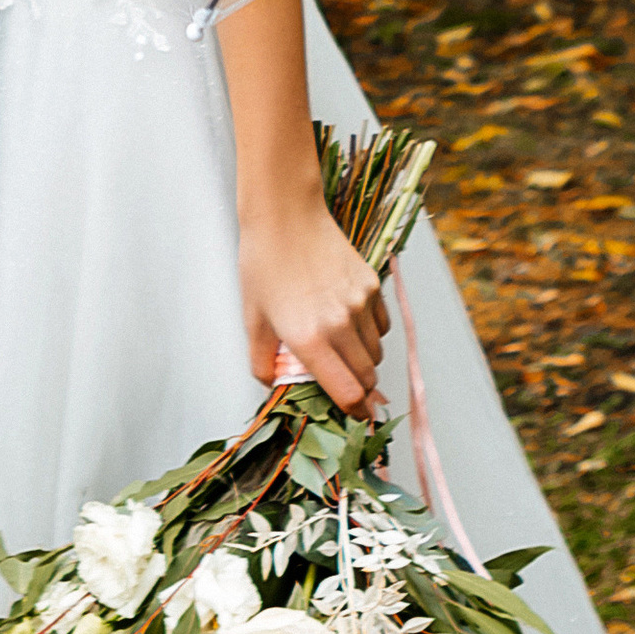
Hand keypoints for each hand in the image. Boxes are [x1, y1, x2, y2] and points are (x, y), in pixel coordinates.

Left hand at [240, 191, 387, 412]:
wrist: (285, 215)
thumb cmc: (262, 265)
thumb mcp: (253, 320)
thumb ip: (264, 362)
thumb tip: (277, 388)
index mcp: (309, 339)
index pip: (348, 394)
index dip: (353, 412)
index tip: (352, 418)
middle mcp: (340, 325)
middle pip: (368, 378)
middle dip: (358, 389)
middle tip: (343, 386)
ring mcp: (360, 304)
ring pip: (376, 353)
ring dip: (364, 362)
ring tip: (340, 350)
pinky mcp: (371, 286)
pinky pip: (382, 326)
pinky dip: (371, 334)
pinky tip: (349, 323)